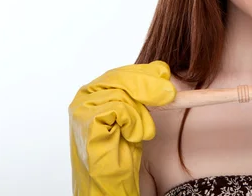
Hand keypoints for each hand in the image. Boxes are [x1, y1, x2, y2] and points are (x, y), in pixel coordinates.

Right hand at [69, 60, 175, 195]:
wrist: (108, 182)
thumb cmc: (120, 150)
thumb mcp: (137, 113)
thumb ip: (143, 92)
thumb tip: (162, 69)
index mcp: (93, 91)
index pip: (121, 72)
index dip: (145, 73)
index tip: (165, 73)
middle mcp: (84, 96)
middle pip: (121, 77)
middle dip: (149, 85)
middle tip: (169, 94)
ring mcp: (82, 108)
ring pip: (122, 94)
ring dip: (141, 114)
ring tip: (141, 132)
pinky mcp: (87, 121)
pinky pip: (120, 109)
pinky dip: (132, 122)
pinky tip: (130, 135)